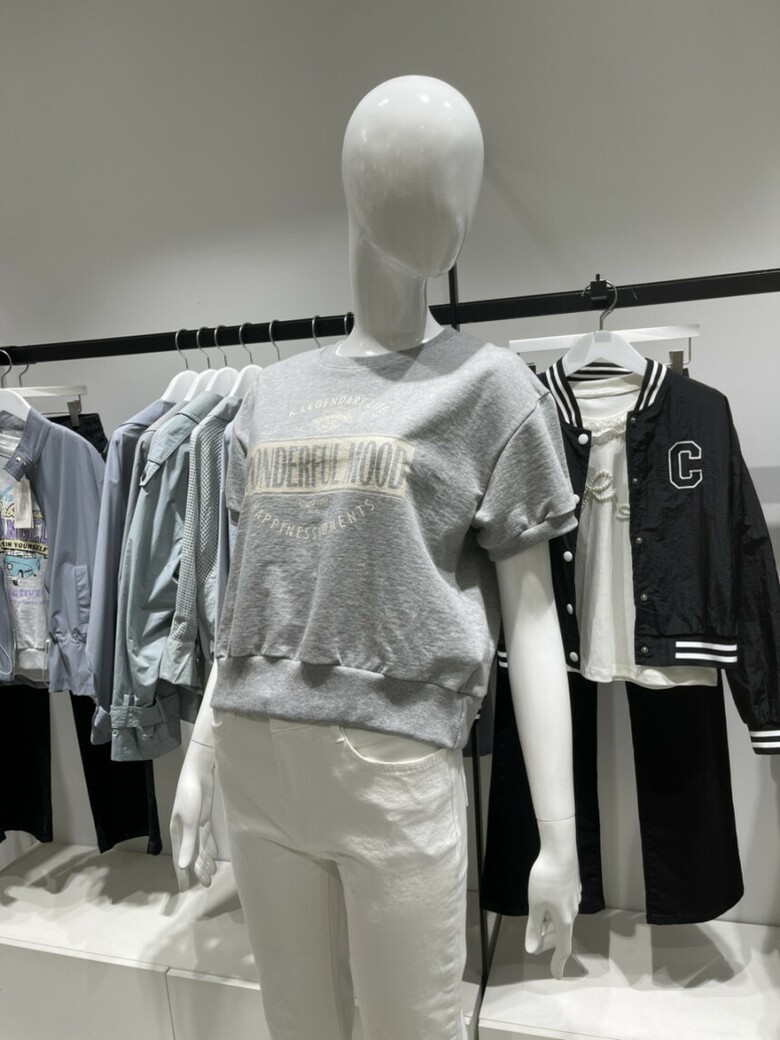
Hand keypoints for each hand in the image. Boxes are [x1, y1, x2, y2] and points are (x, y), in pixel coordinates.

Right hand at [170, 739, 217, 891]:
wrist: (198, 774)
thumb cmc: (190, 795)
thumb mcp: (190, 821)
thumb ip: (189, 843)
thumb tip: (183, 866)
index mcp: (177, 833)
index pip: (180, 859)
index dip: (182, 874)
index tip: (184, 888)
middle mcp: (186, 831)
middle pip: (192, 855)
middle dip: (198, 870)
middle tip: (206, 884)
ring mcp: (196, 825)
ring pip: (200, 847)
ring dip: (205, 860)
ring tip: (211, 874)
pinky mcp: (205, 818)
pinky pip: (207, 838)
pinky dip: (209, 847)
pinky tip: (213, 855)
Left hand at [525, 817, 580, 977]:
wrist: (560, 851)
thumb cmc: (545, 879)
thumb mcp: (535, 906)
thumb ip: (534, 928)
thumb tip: (532, 949)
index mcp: (564, 920)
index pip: (563, 948)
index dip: (558, 962)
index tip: (555, 974)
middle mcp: (573, 912)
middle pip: (561, 933)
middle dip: (548, 941)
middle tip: (535, 944)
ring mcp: (574, 899)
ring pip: (562, 918)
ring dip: (550, 925)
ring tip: (537, 923)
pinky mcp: (572, 888)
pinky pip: (563, 907)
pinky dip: (553, 912)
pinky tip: (545, 903)